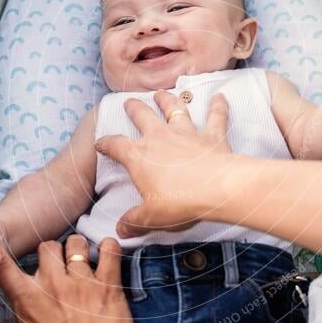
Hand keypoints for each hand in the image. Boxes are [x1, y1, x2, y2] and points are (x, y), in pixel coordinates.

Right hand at [0, 235, 136, 322]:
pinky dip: (110, 247)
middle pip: (47, 246)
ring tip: (84, 257)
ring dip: (79, 247)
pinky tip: (108, 253)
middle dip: (52, 252)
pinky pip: (111, 250)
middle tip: (59, 263)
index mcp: (28, 300)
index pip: (3, 265)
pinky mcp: (109, 285)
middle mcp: (53, 286)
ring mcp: (82, 283)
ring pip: (76, 242)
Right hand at [95, 90, 234, 237]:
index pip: (115, 145)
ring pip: (174, 108)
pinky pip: (216, 116)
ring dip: (167, 99)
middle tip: (129, 102)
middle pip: (142, 115)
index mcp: (139, 156)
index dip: (105, 144)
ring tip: (162, 93)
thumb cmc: (180, 202)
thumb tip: (121, 229)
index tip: (100, 144)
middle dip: (133, 108)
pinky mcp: (211, 135)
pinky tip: (221, 96)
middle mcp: (159, 137)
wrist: (218, 189)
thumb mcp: (151, 217)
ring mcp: (186, 132)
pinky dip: (218, 106)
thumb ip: (134, 221)